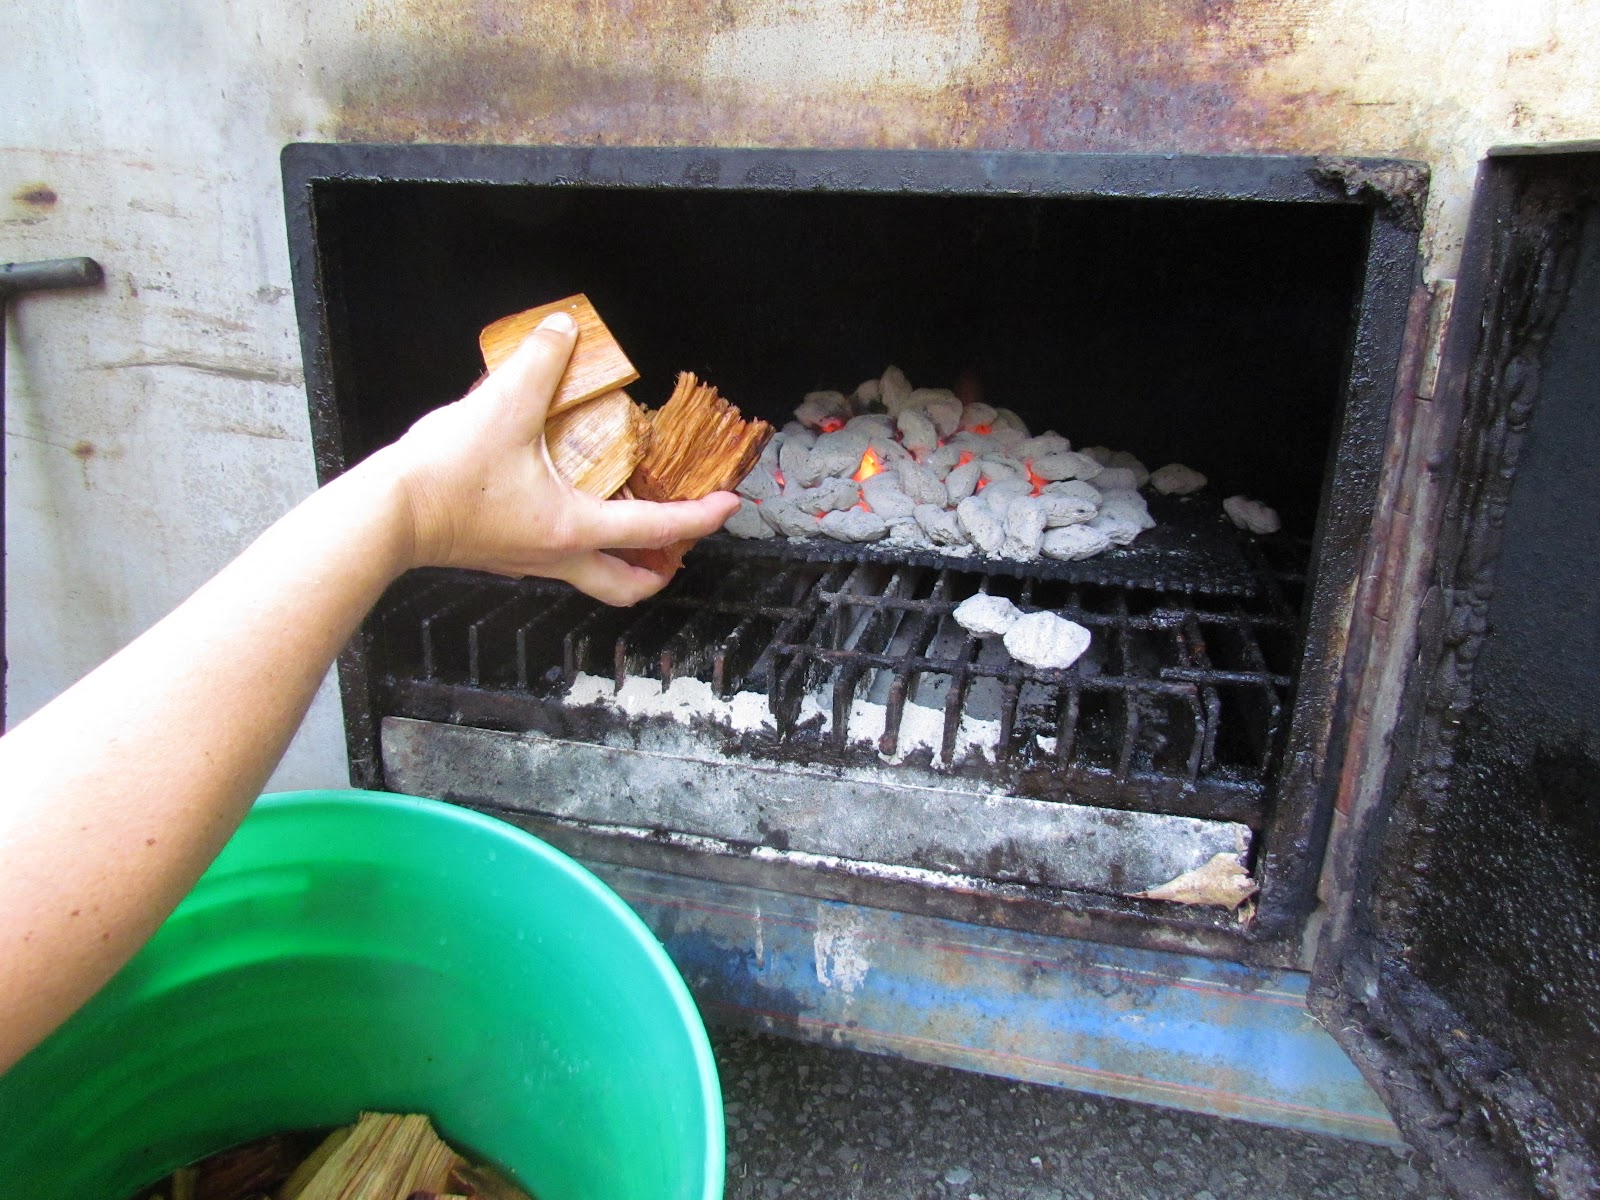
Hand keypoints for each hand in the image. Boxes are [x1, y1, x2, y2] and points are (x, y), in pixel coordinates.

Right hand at [373, 312, 739, 603]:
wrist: (386, 515)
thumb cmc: (444, 476)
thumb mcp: (501, 404)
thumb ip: (541, 362)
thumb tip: (563, 328)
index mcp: (572, 528)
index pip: (655, 529)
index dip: (700, 517)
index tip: (729, 506)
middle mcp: (557, 556)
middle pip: (626, 585)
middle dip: (660, 571)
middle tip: (679, 546)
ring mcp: (527, 561)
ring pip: (590, 576)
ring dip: (619, 558)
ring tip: (633, 526)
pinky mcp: (500, 553)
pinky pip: (554, 558)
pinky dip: (578, 540)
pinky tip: (569, 503)